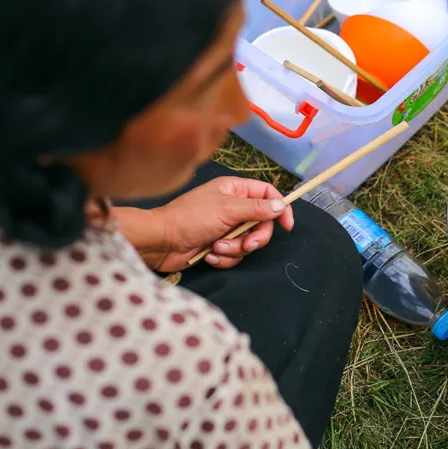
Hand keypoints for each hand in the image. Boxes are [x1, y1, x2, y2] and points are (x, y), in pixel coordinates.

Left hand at [133, 177, 294, 271]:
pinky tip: (209, 255)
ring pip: (248, 241)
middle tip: (246, 244)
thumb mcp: (227, 209)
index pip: (267, 194)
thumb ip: (257, 208)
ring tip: (217, 248)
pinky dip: (224, 257)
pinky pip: (235, 255)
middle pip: (262, 223)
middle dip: (254, 237)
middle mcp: (232, 207)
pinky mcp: (219, 245)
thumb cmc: (190, 218)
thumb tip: (281, 205)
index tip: (286, 226)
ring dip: (235, 249)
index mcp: (234, 190)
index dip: (280, 208)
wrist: (161, 242)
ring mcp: (226, 227)